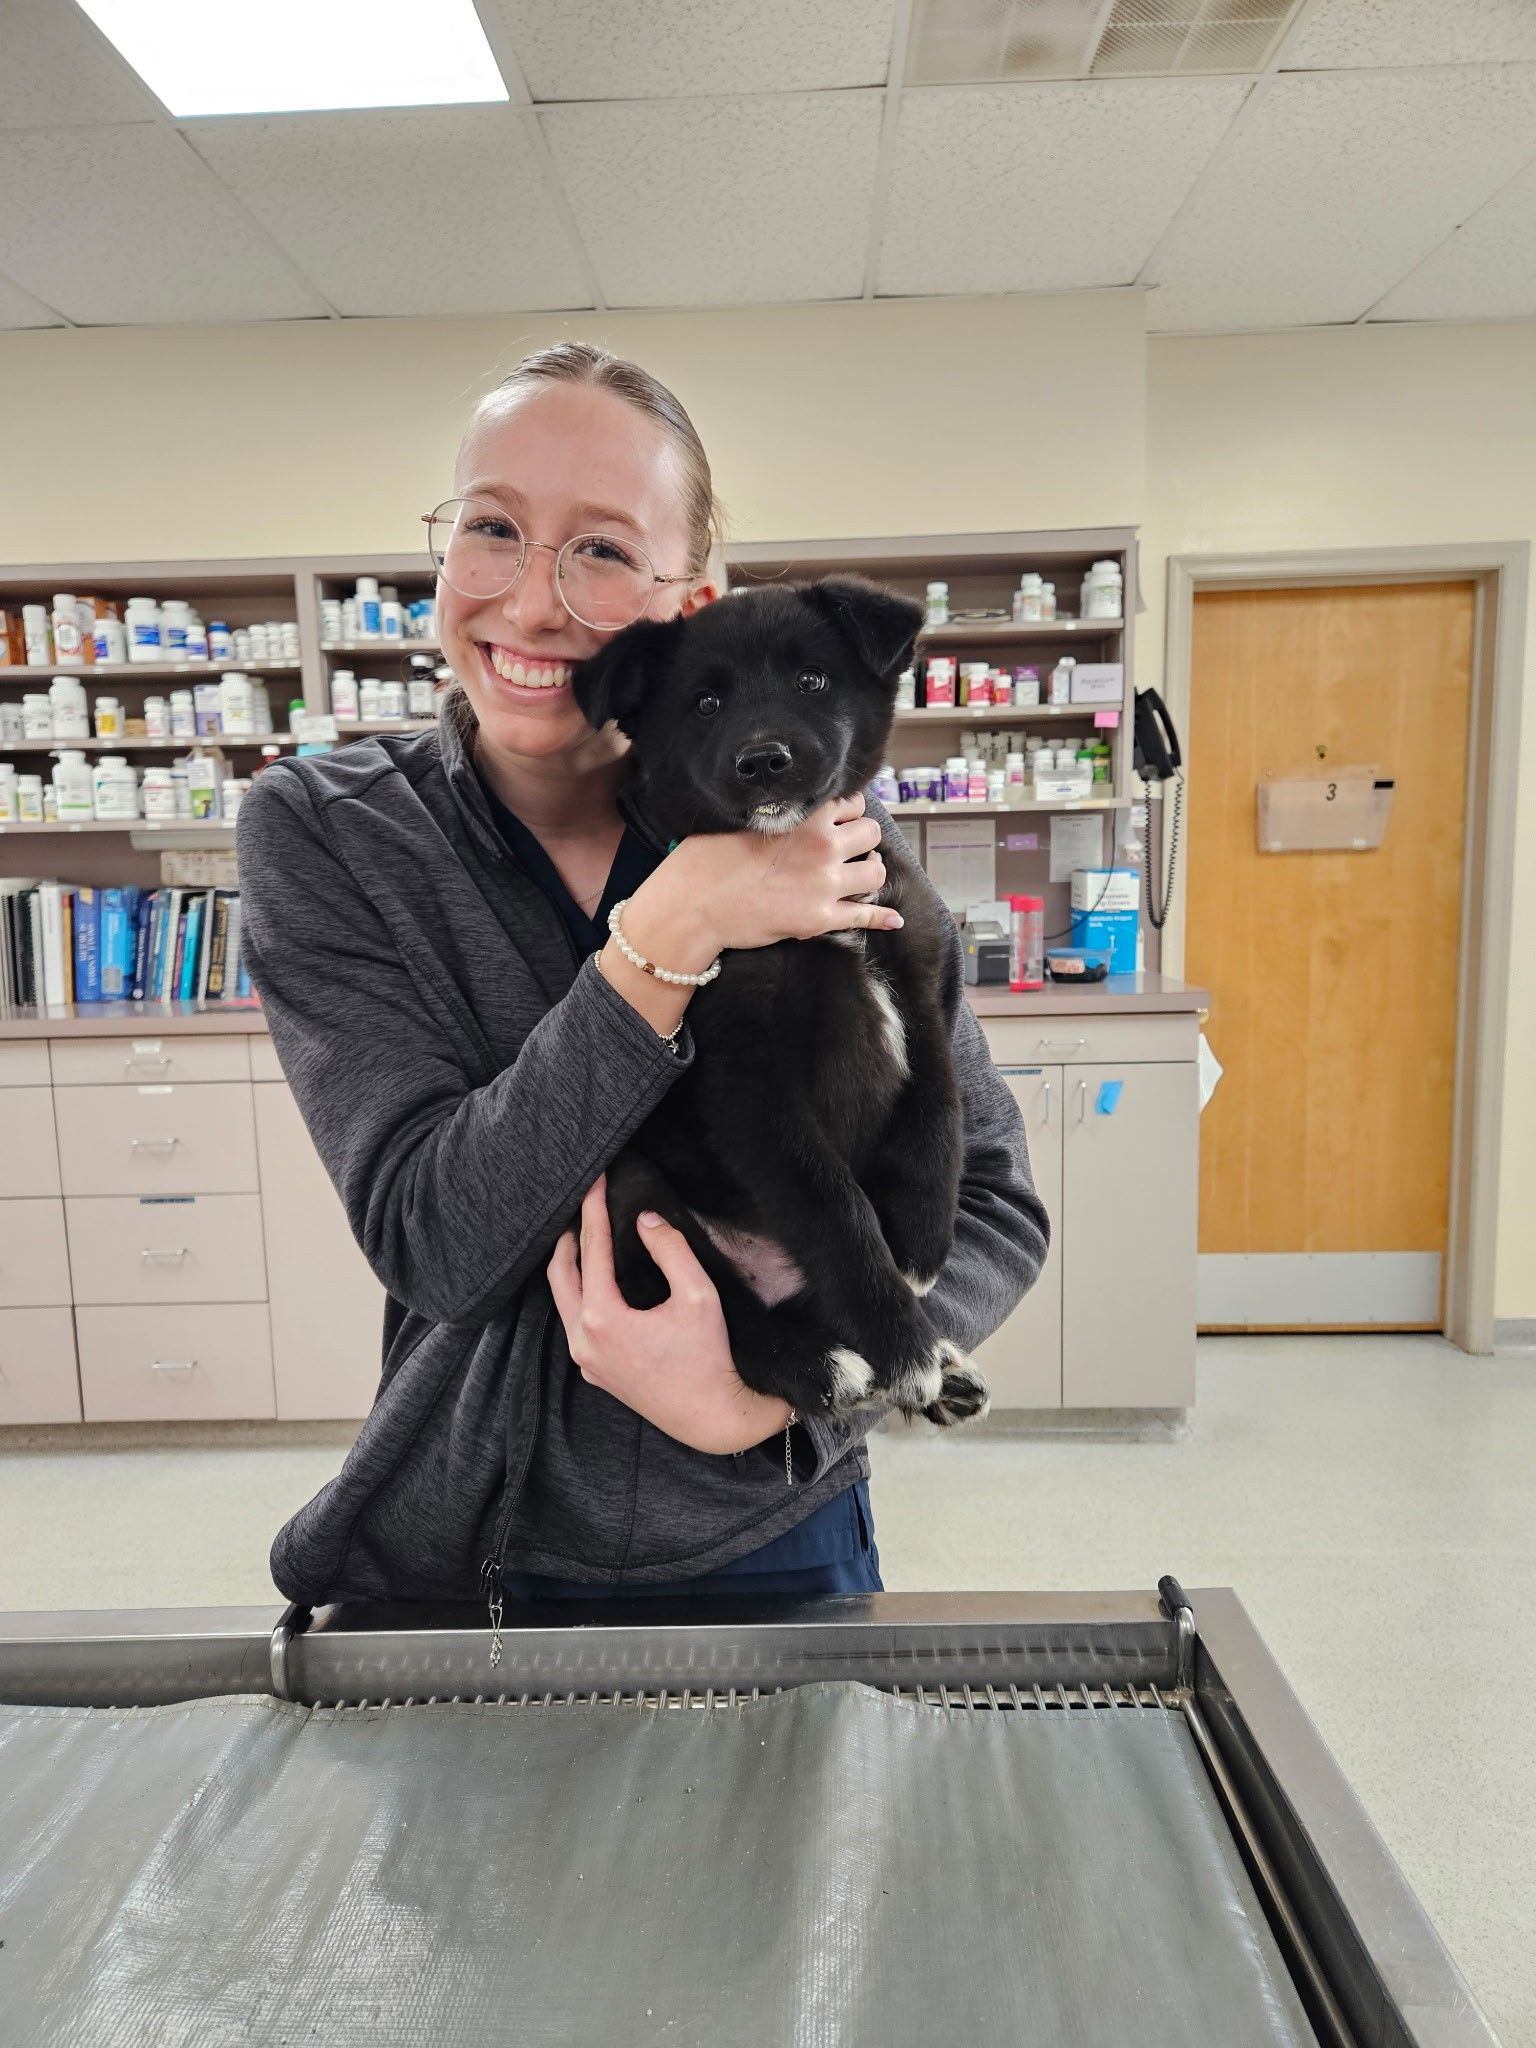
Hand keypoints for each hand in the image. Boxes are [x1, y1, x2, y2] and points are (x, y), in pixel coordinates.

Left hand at [546, 1176, 794, 1456]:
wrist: (711, 1418)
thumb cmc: (709, 1358)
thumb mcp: (698, 1295)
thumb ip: (671, 1250)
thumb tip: (645, 1220)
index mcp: (603, 1318)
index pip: (592, 1249)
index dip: (594, 1210)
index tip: (596, 1181)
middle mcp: (584, 1340)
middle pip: (560, 1274)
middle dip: (569, 1236)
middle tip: (583, 1206)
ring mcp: (587, 1360)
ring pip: (563, 1301)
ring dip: (571, 1267)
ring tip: (585, 1238)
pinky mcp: (596, 1373)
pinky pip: (575, 1325)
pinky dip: (580, 1296)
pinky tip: (597, 1284)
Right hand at [636, 790, 903, 956]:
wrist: (694, 904)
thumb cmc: (707, 858)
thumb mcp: (741, 815)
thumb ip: (776, 807)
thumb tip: (790, 803)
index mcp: (806, 815)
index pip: (851, 802)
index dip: (847, 811)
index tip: (841, 818)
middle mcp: (823, 846)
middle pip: (871, 833)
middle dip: (863, 838)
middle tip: (850, 846)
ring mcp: (826, 884)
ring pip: (876, 872)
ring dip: (870, 871)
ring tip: (860, 873)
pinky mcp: (821, 919)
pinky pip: (865, 916)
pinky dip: (883, 918)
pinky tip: (893, 919)